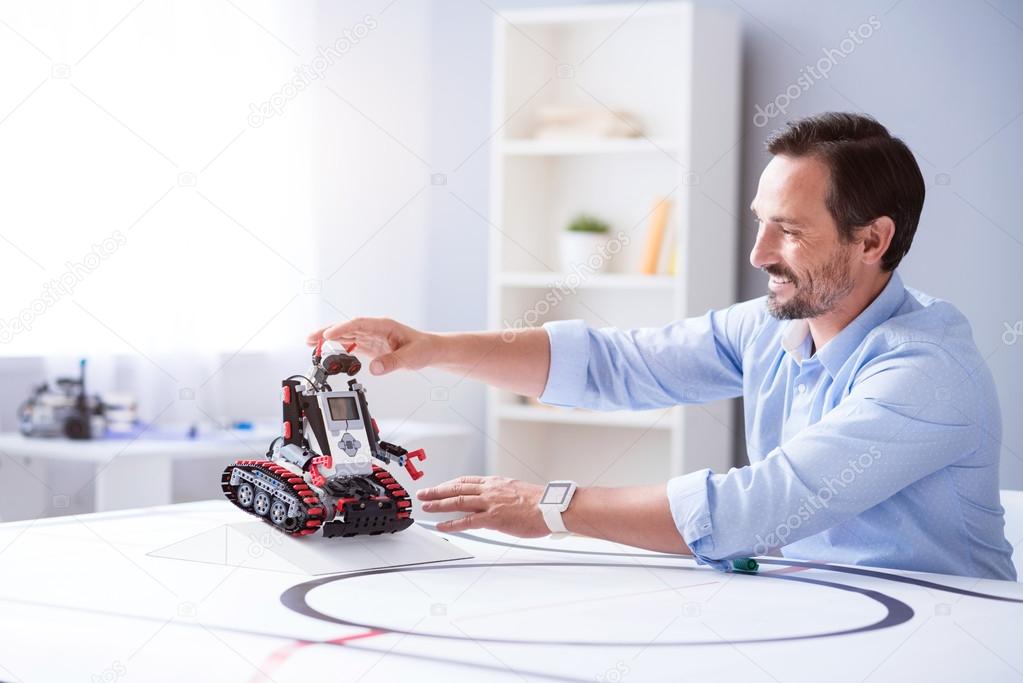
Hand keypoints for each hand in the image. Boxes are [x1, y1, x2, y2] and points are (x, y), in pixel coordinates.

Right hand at [307, 317, 436, 375]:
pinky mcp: (371, 346)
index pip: (359, 324)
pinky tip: (327, 350)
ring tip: (311, 343)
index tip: (328, 335)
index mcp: (384, 325)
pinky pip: (351, 344)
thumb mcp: (412, 357)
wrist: (429, 350)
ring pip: (346, 335)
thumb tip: (374, 369)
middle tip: (310, 338)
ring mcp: (372, 337)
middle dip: (327, 332)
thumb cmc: (423, 349)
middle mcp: (375, 329)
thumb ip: (393, 362)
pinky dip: (338, 346)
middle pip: (347, 328)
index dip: (342, 329)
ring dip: (329, 338)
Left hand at [416, 475, 548, 536]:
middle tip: (423, 493)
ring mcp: (490, 503)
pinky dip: (452, 523)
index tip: (439, 487)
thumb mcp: (517, 492)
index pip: (466, 480)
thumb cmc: (541, 502)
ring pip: (458, 501)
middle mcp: (490, 489)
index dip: (450, 484)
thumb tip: (493, 504)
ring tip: (426, 507)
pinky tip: (442, 525)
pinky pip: (467, 521)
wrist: (552, 507)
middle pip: (457, 488)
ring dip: (439, 504)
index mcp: (496, 482)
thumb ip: (502, 496)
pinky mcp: (493, 518)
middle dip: (437, 491)